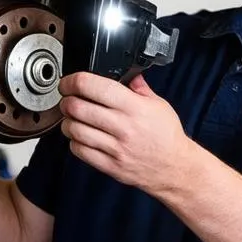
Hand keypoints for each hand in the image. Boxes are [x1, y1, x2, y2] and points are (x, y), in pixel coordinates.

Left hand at [58, 72, 190, 196]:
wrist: (175, 169)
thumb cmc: (167, 137)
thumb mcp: (159, 105)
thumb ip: (139, 88)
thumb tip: (126, 72)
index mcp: (134, 107)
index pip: (94, 87)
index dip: (74, 81)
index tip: (69, 81)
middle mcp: (123, 127)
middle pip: (77, 108)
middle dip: (66, 100)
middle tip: (67, 98)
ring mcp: (115, 148)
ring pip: (74, 130)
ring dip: (67, 121)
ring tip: (72, 118)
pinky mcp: (110, 165)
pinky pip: (79, 151)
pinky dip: (73, 141)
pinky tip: (80, 136)